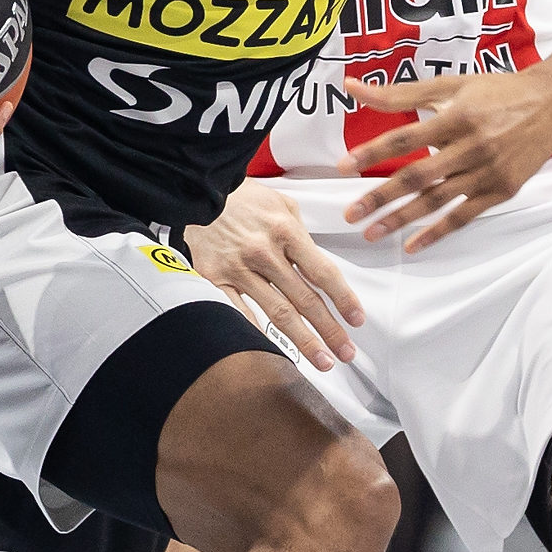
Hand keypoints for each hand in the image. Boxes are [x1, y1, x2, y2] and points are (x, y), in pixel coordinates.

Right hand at [188, 181, 364, 368]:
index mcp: (285, 231)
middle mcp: (263, 252)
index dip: (344, 299)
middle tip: (346, 351)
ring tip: (322, 360)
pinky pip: (239, 313)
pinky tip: (275, 353)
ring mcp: (237, 268)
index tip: (357, 319)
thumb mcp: (281, 205)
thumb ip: (301, 238)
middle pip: (305, 300)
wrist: (194, 190)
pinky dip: (257, 335)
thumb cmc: (242, 199)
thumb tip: (319, 271)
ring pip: (277, 313)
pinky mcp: (213, 278)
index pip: (323, 273)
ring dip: (304, 341)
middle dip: (330, 329)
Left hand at [341, 68, 551, 251]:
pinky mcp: (502, 190)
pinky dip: (437, 232)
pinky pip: (464, 216)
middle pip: (419, 175)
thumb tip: (353, 87)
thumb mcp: (451, 85)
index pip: (407, 137)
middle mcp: (473, 145)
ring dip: (402, 219)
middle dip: (381, 196)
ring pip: (438, 200)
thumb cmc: (498, 92)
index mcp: (458, 115)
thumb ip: (401, 93)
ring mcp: (489, 171)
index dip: (374, 152)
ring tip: (372, 232)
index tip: (344, 166)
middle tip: (351, 213)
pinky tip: (412, 244)